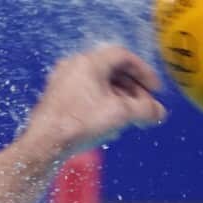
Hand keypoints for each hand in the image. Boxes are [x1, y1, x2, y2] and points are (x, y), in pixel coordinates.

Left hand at [24, 44, 166, 158]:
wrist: (43, 145)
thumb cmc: (79, 124)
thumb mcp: (120, 115)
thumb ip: (145, 110)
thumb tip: (159, 113)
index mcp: (89, 62)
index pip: (124, 57)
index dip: (144, 73)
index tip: (155, 90)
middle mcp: (73, 67)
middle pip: (111, 72)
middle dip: (132, 90)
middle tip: (144, 107)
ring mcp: (61, 83)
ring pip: (98, 86)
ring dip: (118, 100)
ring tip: (128, 119)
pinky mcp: (55, 100)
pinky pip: (84, 96)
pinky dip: (101, 106)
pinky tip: (108, 126)